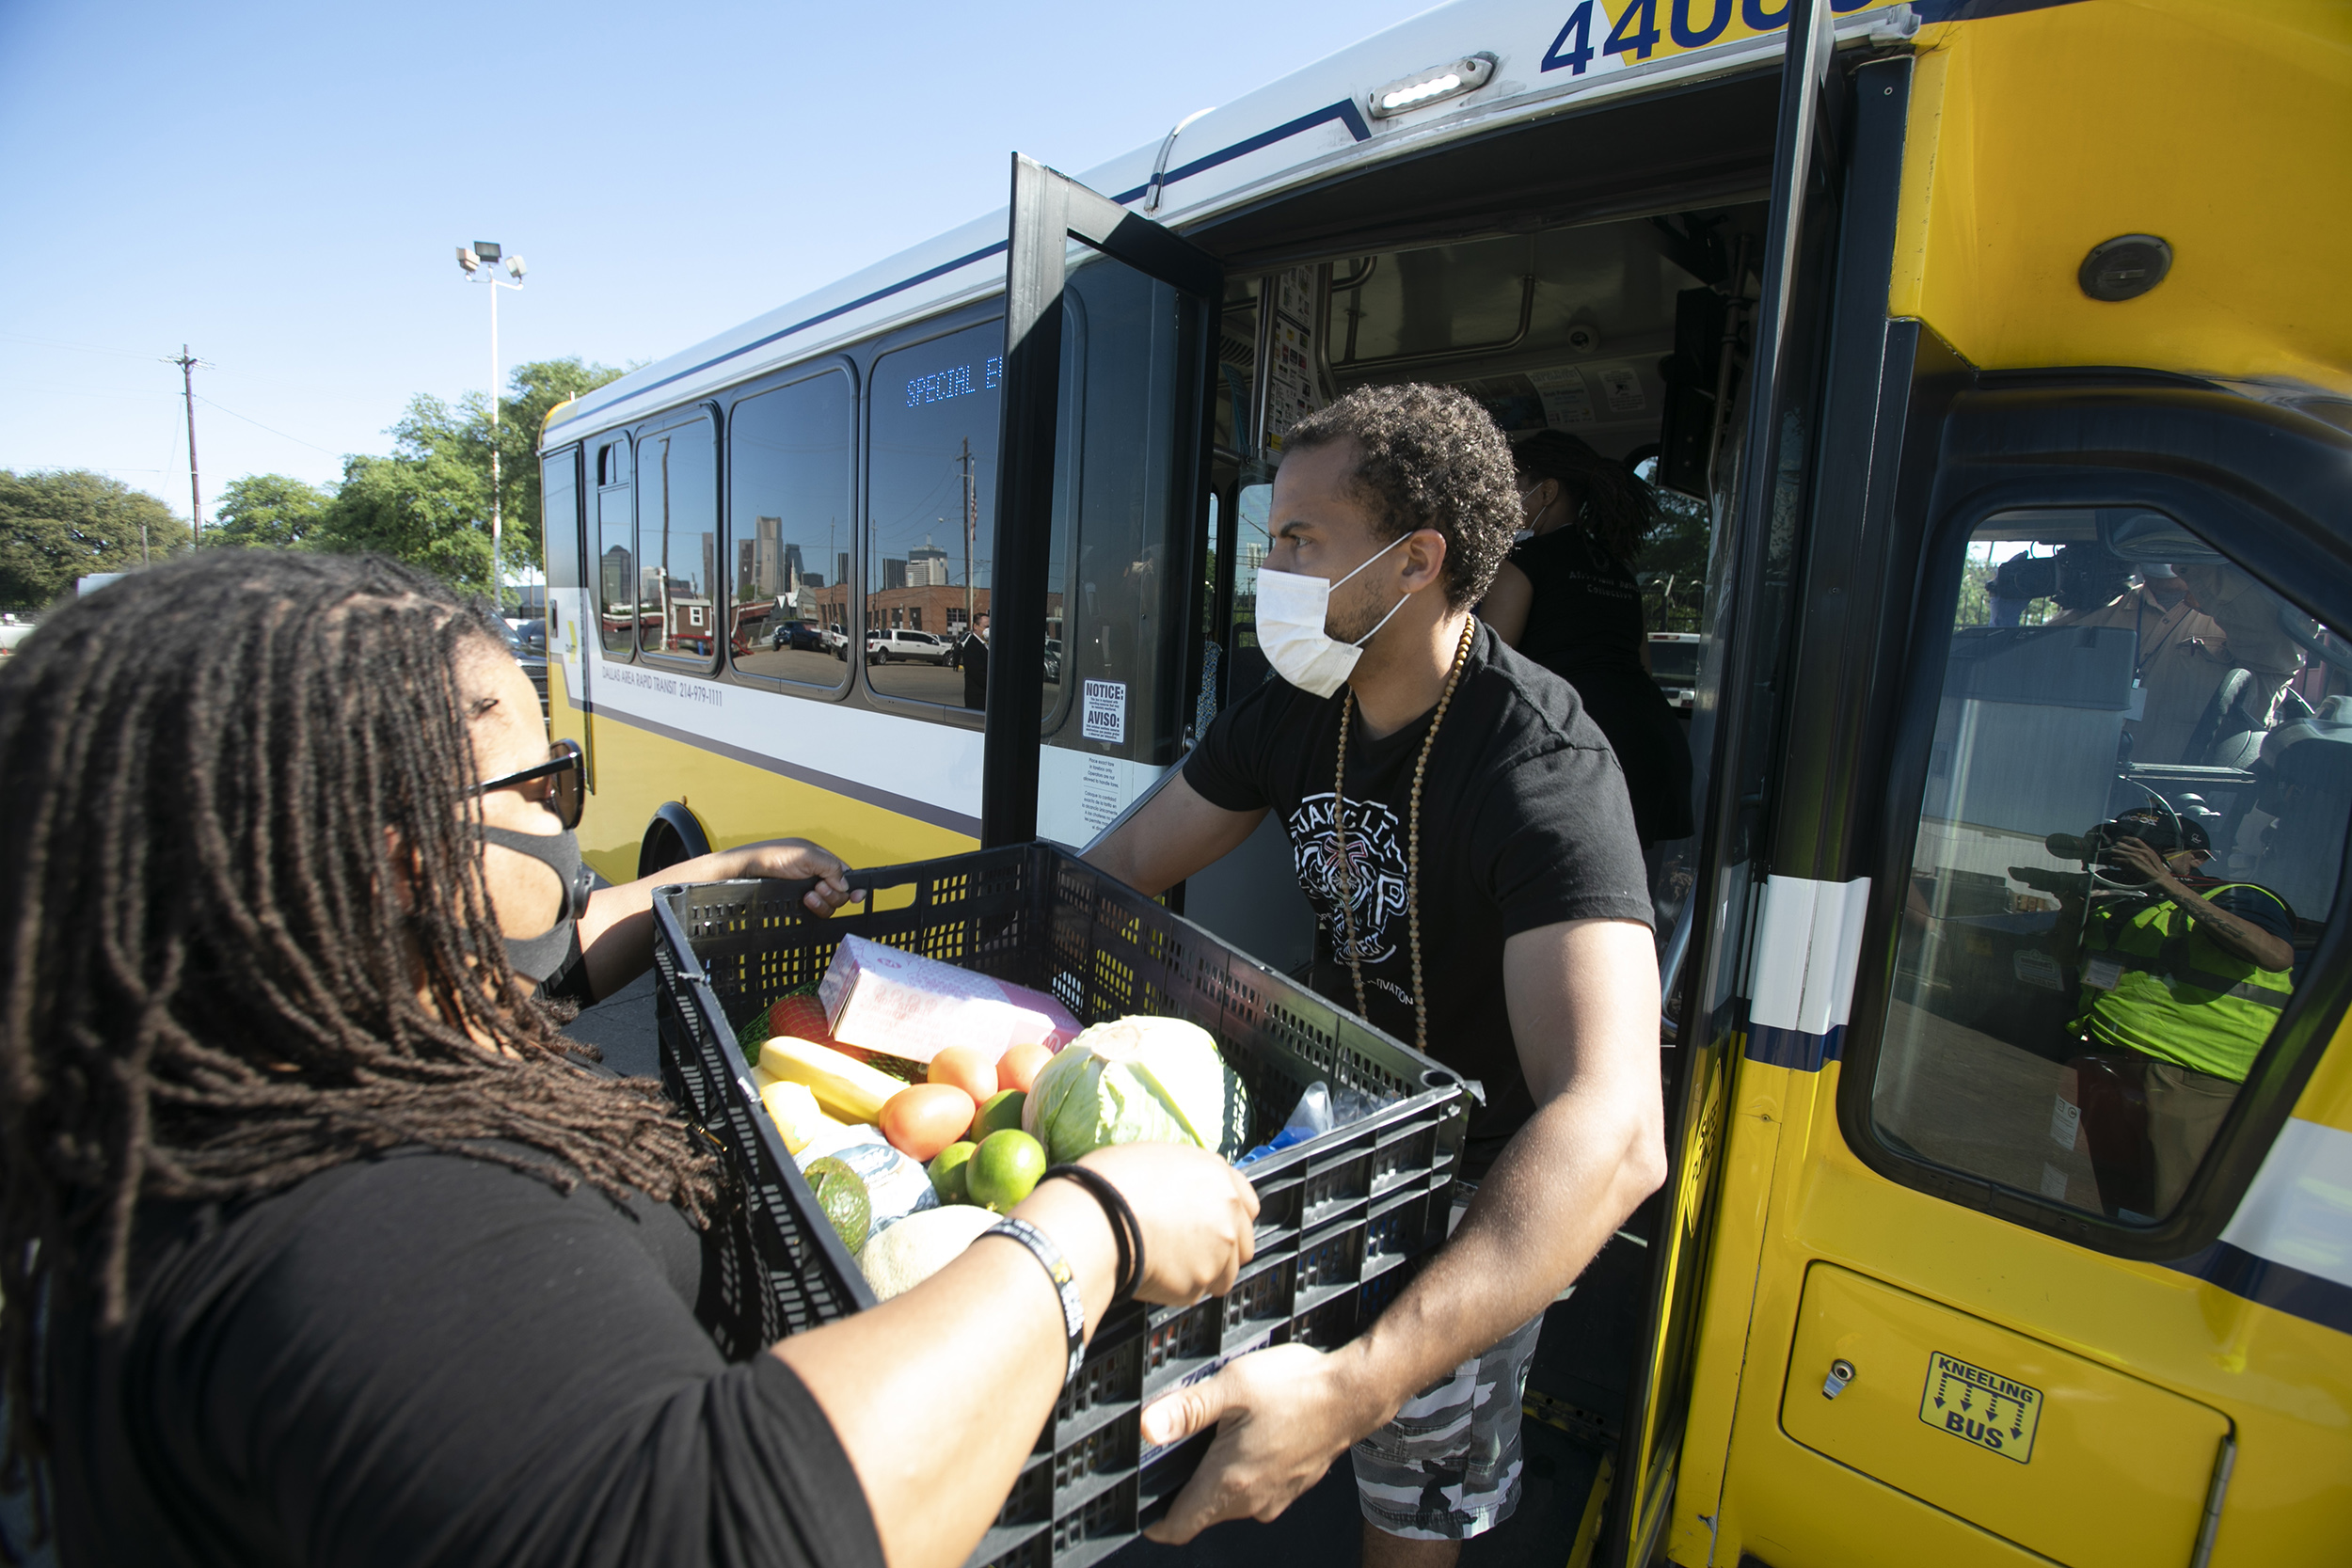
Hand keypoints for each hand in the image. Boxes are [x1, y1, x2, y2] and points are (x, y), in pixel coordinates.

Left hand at [722, 838, 855, 915]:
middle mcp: (816, 875)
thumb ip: (831, 867)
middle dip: (832, 892)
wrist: (747, 872)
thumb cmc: (771, 856)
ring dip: (822, 901)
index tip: (858, 895)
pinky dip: (814, 908)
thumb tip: (845, 884)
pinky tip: (804, 901)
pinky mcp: (799, 904)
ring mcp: (808, 890)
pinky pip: (816, 913)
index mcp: (821, 859)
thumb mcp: (807, 854)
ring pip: (829, 905)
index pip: (845, 874)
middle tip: (818, 887)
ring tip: (808, 895)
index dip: (854, 885)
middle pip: (840, 892)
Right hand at [1072, 1143, 1257, 1303]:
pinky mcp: (1198, 1284)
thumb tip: (1184, 1190)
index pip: (1247, 1204)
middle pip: (1243, 1244)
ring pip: (1223, 1275)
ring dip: (1203, 1273)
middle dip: (1223, 1251)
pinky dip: (1178, 1289)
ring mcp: (1218, 1252)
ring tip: (1169, 1266)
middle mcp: (1228, 1214)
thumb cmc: (1112, 1183)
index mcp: (1219, 1177)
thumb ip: (1187, 1176)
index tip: (1216, 1225)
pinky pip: (1194, 1293)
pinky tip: (1154, 1274)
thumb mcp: (1157, 1158)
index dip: (1230, 1216)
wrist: (1097, 1220)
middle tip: (1192, 1252)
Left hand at [1137, 1342, 1379, 1541]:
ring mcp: (1275, 1497)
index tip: (1141, 1507)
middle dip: (1184, 1490)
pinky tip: (1249, 1437)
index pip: (1179, 1527)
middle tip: (1173, 1454)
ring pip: (1230, 1502)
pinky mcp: (1293, 1487)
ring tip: (1213, 1438)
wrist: (1355, 1393)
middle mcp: (1251, 1501)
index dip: (1155, 1522)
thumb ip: (1187, 1409)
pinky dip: (1245, 1472)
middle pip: (1202, 1512)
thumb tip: (1145, 1428)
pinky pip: (1256, 1490)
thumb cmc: (1296, 1388)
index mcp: (1228, 1483)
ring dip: (1217, 1479)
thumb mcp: (1232, 1386)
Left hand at [2109, 836, 2175, 890]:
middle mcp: (2142, 852)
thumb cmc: (2158, 871)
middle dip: (2119, 845)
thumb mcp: (2154, 858)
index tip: (2121, 838)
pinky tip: (2114, 862)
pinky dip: (2116, 861)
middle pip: (2126, 845)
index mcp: (2148, 850)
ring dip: (2116, 853)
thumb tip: (2135, 852)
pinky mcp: (2132, 864)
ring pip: (2122, 852)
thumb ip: (2145, 854)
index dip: (2127, 838)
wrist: (2161, 879)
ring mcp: (2137, 857)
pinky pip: (2121, 860)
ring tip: (2113, 854)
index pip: (2136, 840)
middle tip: (2115, 846)